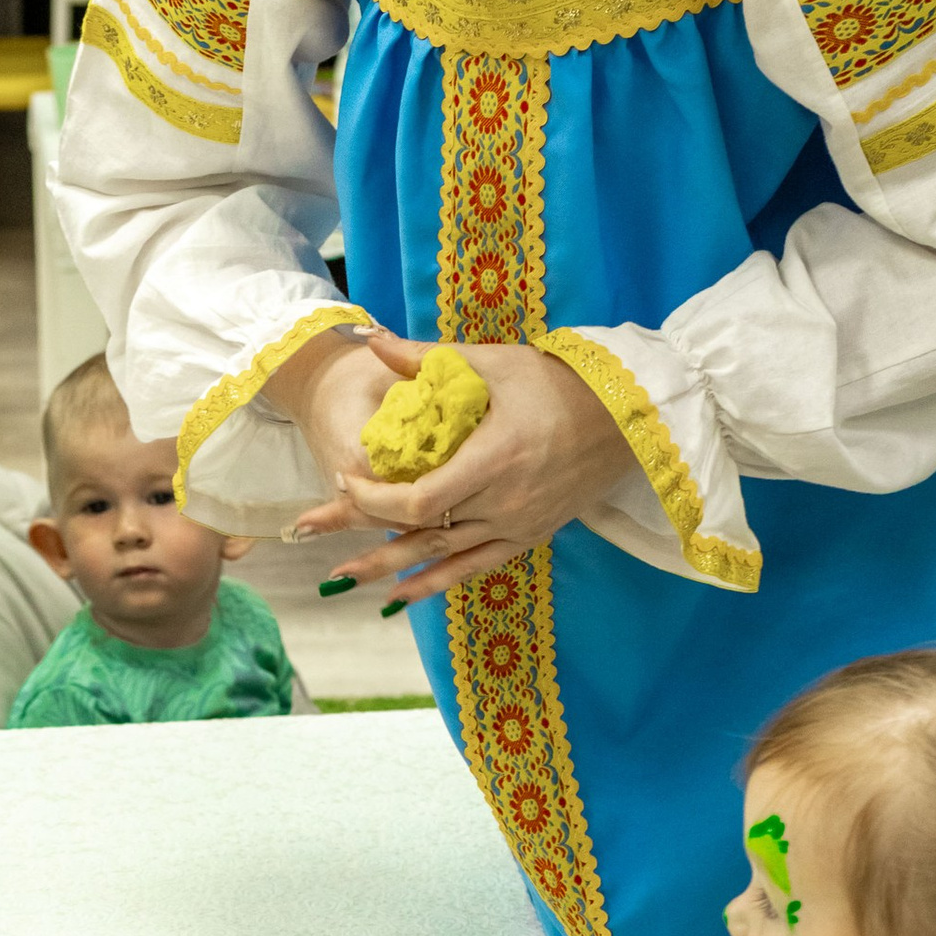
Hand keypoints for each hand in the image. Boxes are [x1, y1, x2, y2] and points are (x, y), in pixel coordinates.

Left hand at [277, 332, 634, 594]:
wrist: (628, 419)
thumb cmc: (561, 382)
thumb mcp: (495, 361)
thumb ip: (429, 357)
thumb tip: (371, 338)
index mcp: (495, 459)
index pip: (420, 500)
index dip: (374, 499)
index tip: (343, 481)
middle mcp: (504, 503)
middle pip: (419, 532)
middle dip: (359, 531)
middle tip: (307, 531)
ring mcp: (517, 527)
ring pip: (440, 557)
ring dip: (386, 567)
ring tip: (338, 577)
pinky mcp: (527, 539)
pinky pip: (472, 569)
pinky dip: (433, 584)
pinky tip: (397, 596)